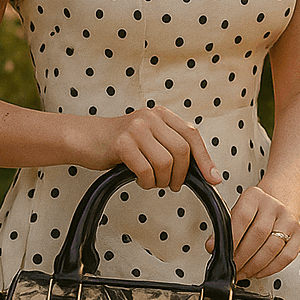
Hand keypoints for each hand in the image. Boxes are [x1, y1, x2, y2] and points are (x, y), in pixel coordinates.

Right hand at [87, 105, 221, 190]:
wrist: (86, 139)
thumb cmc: (119, 144)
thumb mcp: (149, 138)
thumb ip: (171, 146)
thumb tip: (202, 170)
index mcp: (161, 115)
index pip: (191, 135)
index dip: (205, 159)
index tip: (213, 178)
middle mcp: (150, 117)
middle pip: (181, 150)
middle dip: (181, 174)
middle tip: (172, 185)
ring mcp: (136, 128)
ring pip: (165, 162)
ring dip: (162, 180)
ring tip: (152, 182)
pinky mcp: (122, 143)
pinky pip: (146, 170)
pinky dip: (146, 182)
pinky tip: (139, 180)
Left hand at [212, 185, 299, 278]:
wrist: (276, 205)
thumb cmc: (252, 212)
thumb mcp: (234, 213)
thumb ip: (224, 229)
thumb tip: (212, 246)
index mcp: (254, 196)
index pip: (243, 217)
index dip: (233, 239)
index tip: (224, 254)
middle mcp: (274, 206)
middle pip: (259, 234)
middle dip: (243, 256)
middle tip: (233, 268)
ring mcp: (289, 220)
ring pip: (272, 247)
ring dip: (255, 265)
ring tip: (243, 272)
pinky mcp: (298, 235)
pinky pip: (286, 257)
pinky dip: (270, 269)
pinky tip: (258, 272)